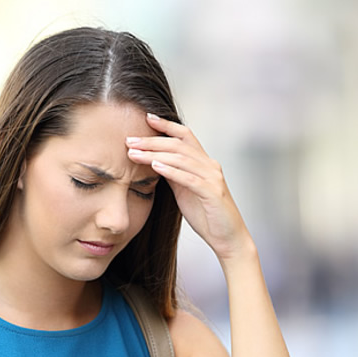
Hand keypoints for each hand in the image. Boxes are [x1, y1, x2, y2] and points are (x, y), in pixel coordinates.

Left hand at [126, 113, 252, 260]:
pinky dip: (171, 171)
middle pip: (179, 145)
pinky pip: (189, 178)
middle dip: (152, 140)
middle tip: (129, 139)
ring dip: (155, 154)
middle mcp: (210, 166)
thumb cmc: (207, 216)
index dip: (166, 125)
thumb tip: (155, 161)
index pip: (185, 136)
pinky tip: (155, 166)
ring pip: (181, 159)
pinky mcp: (212, 193)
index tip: (146, 117)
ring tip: (134, 153)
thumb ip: (174, 175)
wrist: (228, 238)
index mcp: (204, 163)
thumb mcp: (186, 191)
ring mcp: (213, 178)